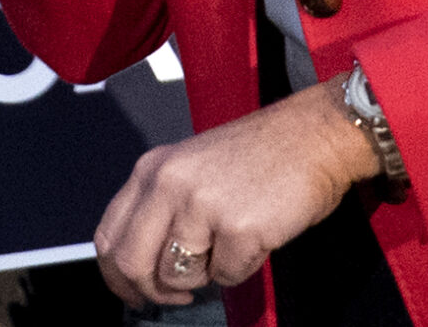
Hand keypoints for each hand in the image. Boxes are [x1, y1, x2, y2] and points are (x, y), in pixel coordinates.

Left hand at [94, 77, 382, 308]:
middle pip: (132, 264)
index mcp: (154, 168)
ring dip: (206, 274)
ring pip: (178, 277)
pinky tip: (259, 234)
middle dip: (154, 291)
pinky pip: (227, 276)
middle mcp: (170, 183)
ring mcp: (203, 206)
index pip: (109, 237)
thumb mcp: (194, 166)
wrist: (319, 133)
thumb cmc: (263, 153)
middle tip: (178, 295)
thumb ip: (162, 207)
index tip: (133, 291)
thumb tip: (142, 266)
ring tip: (231, 242)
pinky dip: (244, 266)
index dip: (117, 276)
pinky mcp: (239, 228)